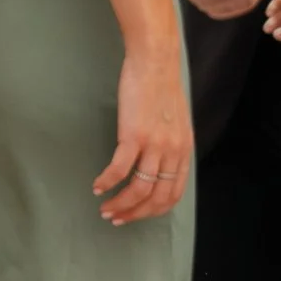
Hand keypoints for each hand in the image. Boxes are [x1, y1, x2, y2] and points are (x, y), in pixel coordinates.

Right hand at [95, 41, 193, 224]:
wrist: (155, 63)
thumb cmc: (161, 87)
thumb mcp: (175, 122)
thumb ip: (170, 146)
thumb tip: (157, 166)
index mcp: (183, 151)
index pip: (173, 195)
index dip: (153, 211)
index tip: (135, 215)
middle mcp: (172, 153)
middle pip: (155, 198)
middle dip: (134, 213)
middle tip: (116, 218)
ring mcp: (154, 145)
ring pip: (138, 189)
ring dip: (119, 204)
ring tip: (104, 208)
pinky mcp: (134, 136)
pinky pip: (119, 169)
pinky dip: (107, 182)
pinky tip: (97, 186)